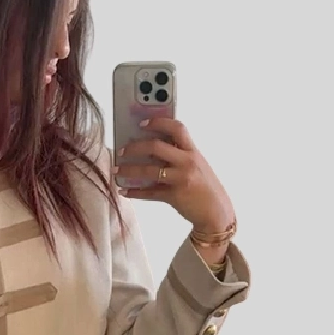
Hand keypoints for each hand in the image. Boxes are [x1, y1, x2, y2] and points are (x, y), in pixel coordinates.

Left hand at [114, 117, 235, 232]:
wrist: (216, 212)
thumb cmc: (205, 187)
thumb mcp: (197, 165)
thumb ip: (180, 155)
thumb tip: (152, 148)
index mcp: (192, 151)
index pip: (177, 128)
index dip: (158, 122)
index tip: (142, 123)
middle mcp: (187, 162)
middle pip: (156, 147)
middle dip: (135, 147)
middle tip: (122, 151)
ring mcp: (181, 179)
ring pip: (148, 171)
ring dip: (129, 170)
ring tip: (117, 170)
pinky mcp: (174, 196)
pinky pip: (149, 193)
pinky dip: (134, 192)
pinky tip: (124, 191)